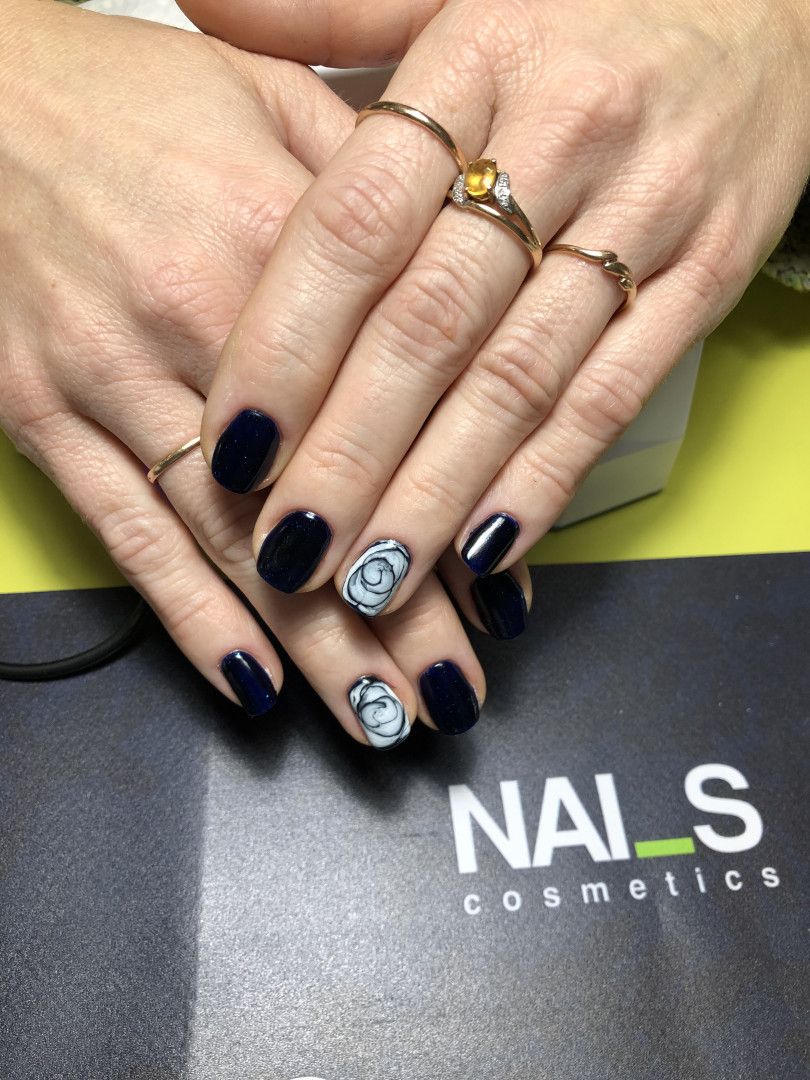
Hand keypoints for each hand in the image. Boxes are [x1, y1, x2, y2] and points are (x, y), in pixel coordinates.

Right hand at [0, 0, 499, 743]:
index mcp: (283, 250)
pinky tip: (251, 682)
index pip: (395, 417)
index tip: (503, 599)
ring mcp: (117, 383)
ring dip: (313, 646)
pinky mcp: (48, 418)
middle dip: (398, 620)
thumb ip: (377, 203)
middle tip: (455, 699)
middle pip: (322, 504)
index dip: (454, 518)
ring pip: (235, 544)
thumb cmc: (132, 101)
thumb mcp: (277, 105)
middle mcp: (204, 330)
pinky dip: (189, 618)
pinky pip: (128, 537)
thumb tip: (467, 280)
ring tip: (379, 720)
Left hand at [192, 0, 808, 614]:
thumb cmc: (596, 0)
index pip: (358, 221)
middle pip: (432, 324)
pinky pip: (614, 393)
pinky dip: (546, 478)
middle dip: (352, 452)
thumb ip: (333, 10)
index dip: (289, 342)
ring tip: (371, 577)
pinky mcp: (705, 276)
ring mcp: (645, 217)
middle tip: (290, 546)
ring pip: (520, 379)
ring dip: (437, 491)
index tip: (236, 442)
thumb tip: (204, 3)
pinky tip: (486, 550)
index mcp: (480, 57)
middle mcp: (563, 141)